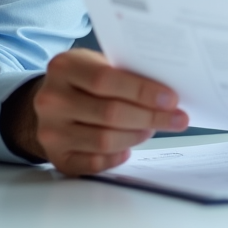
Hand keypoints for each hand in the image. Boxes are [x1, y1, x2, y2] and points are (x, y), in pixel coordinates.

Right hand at [0, 48, 187, 175]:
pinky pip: (93, 163)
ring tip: (152, 129)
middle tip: (176, 119)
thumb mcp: (96, 64)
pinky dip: (116, 157)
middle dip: (150, 117)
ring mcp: (50, 130)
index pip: (106, 80)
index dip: (142, 91)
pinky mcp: (56, 156)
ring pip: (104, 140)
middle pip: (110, 113)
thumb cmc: (83, 81)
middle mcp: (51, 99)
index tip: (171, 99)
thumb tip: (166, 94)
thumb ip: (124, 74)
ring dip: (136, 136)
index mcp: (64, 67)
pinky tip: (128, 149)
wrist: (50, 103)